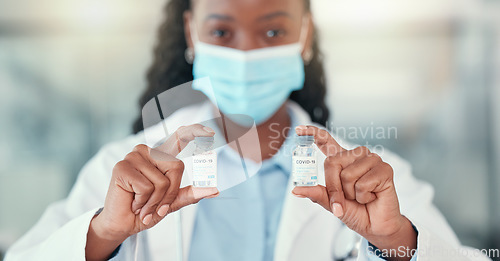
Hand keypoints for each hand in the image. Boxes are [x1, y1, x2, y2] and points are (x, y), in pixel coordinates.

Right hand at [86, 124, 218, 260]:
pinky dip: (142, 202)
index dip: (194, 132)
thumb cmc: (146, 210)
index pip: (179, 138)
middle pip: (176, 168)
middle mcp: (148, 151)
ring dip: (154, 201)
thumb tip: (214, 190)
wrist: (123, 224)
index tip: (211, 131)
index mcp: (161, 156)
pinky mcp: (123, 166)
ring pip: (162, 181)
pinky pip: (146, 187)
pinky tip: (133, 202)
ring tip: (141, 204)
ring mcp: (134, 156)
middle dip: (169, 194)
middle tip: (154, 205)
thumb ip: (191, 194)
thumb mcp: (172, 203)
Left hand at [292, 125, 415, 260]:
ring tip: (363, 196)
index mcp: (342, 160)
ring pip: (347, 175)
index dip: (313, 134)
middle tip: (345, 200)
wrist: (376, 226)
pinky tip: (373, 196)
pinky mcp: (385, 168)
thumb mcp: (330, 203)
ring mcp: (372, 159)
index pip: (326, 141)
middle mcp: (356, 155)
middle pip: (332, 163)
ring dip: (352, 194)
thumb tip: (296, 190)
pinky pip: (363, 183)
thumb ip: (316, 193)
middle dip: (334, 188)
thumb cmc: (355, 211)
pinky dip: (364, 196)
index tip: (299, 129)